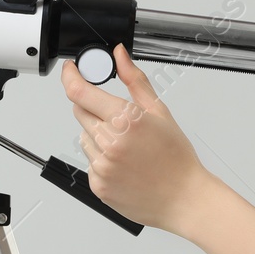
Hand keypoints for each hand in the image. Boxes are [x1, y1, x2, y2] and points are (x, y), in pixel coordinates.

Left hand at [60, 44, 212, 233]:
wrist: (184, 198)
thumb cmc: (176, 158)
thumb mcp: (159, 111)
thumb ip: (134, 80)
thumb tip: (119, 55)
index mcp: (125, 120)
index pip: (80, 91)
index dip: (70, 76)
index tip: (71, 70)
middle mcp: (109, 143)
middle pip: (79, 111)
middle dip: (93, 108)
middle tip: (118, 118)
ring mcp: (101, 166)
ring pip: (83, 137)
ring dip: (97, 135)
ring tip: (126, 146)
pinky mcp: (98, 184)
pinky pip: (89, 161)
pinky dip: (101, 158)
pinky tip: (123, 163)